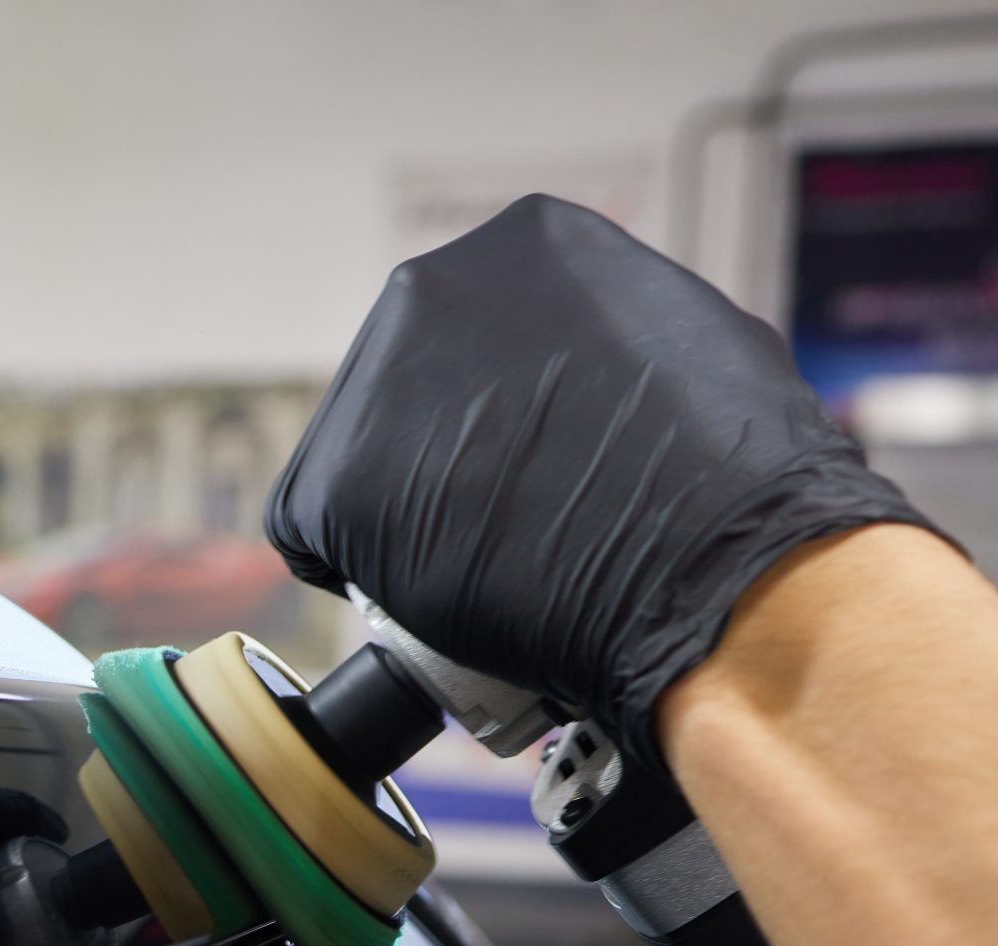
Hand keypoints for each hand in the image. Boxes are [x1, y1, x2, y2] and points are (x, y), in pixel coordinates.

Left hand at [266, 194, 936, 770]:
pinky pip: (318, 539)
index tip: (525, 462)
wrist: (714, 569)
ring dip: (403, 516)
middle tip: (498, 519)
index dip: (496, 416)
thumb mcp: (691, 344)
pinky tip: (435, 592)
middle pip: (406, 389)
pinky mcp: (334, 483)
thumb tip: (591, 371)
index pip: (474, 333)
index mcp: (528, 244)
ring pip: (360, 460)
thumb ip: (612, 341)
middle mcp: (433, 290)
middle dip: (441, 457)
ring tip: (485, 559)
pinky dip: (365, 577)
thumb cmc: (735, 475)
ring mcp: (375, 383)